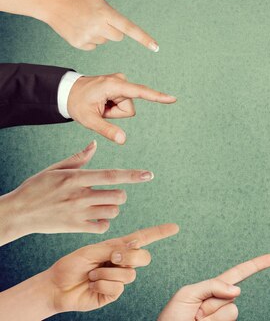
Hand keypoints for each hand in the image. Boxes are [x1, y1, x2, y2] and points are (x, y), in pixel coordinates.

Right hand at [0, 141, 154, 246]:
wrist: (17, 213)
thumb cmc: (36, 188)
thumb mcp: (55, 169)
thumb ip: (79, 158)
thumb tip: (95, 144)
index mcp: (76, 177)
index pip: (111, 175)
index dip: (132, 175)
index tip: (149, 175)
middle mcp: (80, 194)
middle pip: (118, 195)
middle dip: (119, 195)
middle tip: (108, 195)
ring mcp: (78, 212)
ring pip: (113, 211)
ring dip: (111, 209)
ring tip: (99, 206)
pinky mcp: (75, 227)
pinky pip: (103, 226)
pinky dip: (103, 223)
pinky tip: (95, 218)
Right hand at [39, 0, 157, 50]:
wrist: (50, 3)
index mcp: (105, 13)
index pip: (129, 28)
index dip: (144, 38)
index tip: (156, 47)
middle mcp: (98, 27)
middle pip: (119, 36)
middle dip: (114, 29)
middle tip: (99, 17)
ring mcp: (88, 36)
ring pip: (106, 41)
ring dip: (101, 33)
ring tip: (86, 20)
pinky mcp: (80, 44)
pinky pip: (94, 46)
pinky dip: (90, 39)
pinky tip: (80, 27)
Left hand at [47, 223, 178, 312]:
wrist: (56, 286)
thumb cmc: (71, 265)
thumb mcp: (92, 250)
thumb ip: (115, 247)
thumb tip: (136, 244)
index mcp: (118, 248)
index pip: (143, 238)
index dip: (160, 232)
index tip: (175, 227)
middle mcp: (122, 263)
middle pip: (143, 257)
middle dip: (129, 256)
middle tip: (112, 258)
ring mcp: (119, 279)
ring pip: (129, 274)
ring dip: (106, 273)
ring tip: (92, 274)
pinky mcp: (113, 293)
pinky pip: (117, 287)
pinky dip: (101, 284)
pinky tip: (91, 284)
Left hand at [67, 73, 175, 143]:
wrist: (68, 91)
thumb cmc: (76, 103)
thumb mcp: (88, 119)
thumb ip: (106, 130)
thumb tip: (123, 140)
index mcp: (113, 85)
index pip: (140, 92)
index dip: (157, 97)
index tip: (173, 99)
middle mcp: (120, 80)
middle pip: (129, 108)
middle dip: (116, 114)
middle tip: (99, 109)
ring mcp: (121, 82)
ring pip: (128, 108)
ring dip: (114, 111)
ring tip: (100, 105)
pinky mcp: (121, 85)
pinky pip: (124, 103)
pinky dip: (114, 107)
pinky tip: (103, 102)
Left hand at [158, 254, 269, 320]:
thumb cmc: (171, 319)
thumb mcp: (187, 295)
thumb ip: (212, 286)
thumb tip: (237, 290)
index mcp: (210, 290)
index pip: (236, 275)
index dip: (255, 266)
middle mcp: (220, 304)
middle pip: (231, 296)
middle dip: (212, 303)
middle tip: (194, 313)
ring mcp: (222, 319)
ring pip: (231, 311)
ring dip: (211, 317)